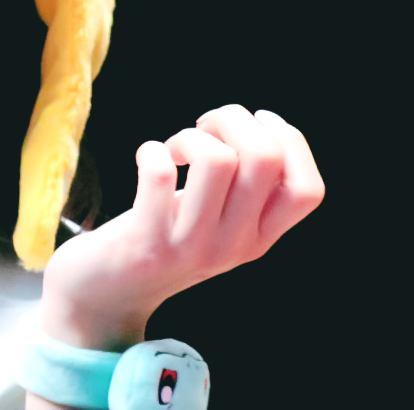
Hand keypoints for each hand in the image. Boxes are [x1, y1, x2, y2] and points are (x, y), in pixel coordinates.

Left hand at [38, 104, 324, 350]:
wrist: (105, 294)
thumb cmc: (163, 236)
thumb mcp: (219, 222)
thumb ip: (246, 188)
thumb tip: (260, 125)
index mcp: (260, 238)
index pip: (308, 190)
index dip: (290, 140)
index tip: (256, 119)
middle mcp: (235, 246)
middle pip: (265, 158)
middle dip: (234, 120)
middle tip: (204, 129)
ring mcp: (193, 247)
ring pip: (217, 160)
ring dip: (192, 136)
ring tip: (175, 149)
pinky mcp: (147, 244)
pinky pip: (159, 175)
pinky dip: (151, 151)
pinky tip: (147, 158)